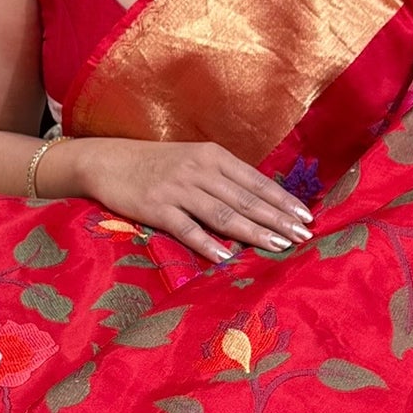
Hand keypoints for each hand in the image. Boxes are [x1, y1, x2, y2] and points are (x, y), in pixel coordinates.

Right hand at [50, 138, 312, 263]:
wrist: (107, 161)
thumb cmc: (157, 164)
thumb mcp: (194, 160)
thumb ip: (223, 178)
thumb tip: (260, 202)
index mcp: (213, 156)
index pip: (256, 181)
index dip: (282, 200)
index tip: (305, 216)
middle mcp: (199, 169)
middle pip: (246, 199)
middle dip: (277, 219)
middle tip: (302, 235)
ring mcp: (178, 188)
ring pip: (223, 213)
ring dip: (253, 231)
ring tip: (277, 246)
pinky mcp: (156, 207)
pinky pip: (187, 228)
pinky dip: (207, 243)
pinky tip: (226, 256)